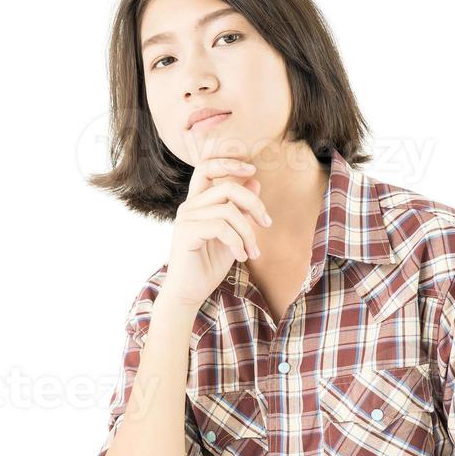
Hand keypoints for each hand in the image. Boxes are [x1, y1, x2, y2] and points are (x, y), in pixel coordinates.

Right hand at [164, 156, 271, 306]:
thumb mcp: (233, 234)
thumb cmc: (208, 265)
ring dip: (249, 233)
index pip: (207, 167)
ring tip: (253, 252)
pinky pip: (221, 227)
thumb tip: (255, 181)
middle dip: (254, 204)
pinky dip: (237, 242)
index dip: (229, 163)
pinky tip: (241, 257)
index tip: (252, 170)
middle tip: (267, 224)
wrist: (189, 293)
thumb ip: (241, 210)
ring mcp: (186, 218)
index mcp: (198, 203)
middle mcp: (189, 206)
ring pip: (229, 211)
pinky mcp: (187, 232)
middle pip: (227, 187)